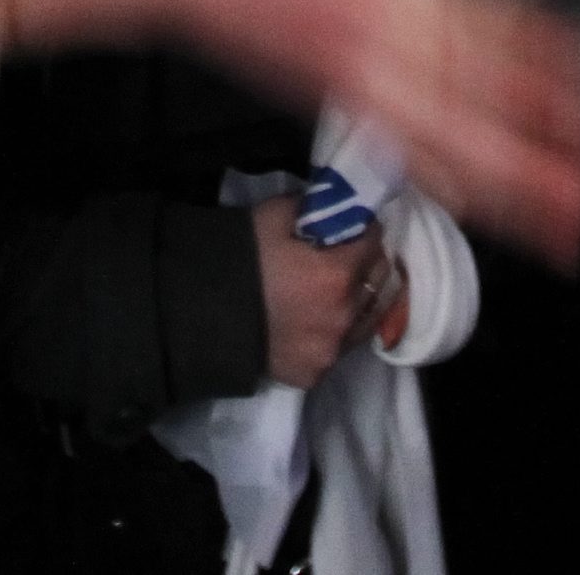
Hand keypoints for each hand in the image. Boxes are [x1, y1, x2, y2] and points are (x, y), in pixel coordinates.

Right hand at [0, 0, 579, 267]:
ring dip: (504, 189)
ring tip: (560, 227)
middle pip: (469, 107)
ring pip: (438, 145)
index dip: (539, 61)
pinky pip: (398, 147)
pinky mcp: (323, 96)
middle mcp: (367, 38)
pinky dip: (446, 179)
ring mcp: (343, 77)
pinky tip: (478, 200)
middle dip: (537, 154)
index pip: (478, 24)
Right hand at [253, 201, 403, 386]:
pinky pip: (342, 348)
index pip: (375, 243)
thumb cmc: (241, 258)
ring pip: (368, 317)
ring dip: (360, 300)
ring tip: (339, 291)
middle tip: (352, 256)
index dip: (365, 231)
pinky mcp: (317, 373)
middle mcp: (344, 315)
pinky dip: (338, 331)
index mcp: (338, 274)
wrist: (200, 313)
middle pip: (380, 281)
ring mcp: (332, 350)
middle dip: (369, 264)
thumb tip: (333, 206)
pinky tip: (319, 320)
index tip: (355, 228)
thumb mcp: (275, 215)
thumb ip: (313, 209)